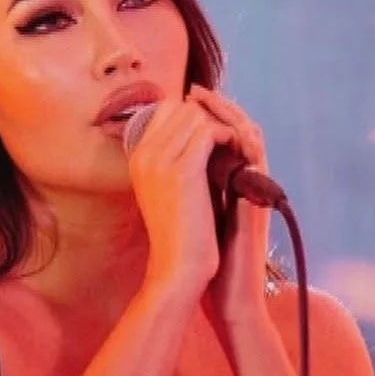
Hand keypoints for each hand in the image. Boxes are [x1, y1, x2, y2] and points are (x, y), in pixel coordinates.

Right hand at [126, 95, 238, 298]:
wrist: (178, 267)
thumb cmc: (181, 232)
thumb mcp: (169, 188)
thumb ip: (176, 158)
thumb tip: (202, 129)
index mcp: (137, 157)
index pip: (167, 109)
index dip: (195, 116)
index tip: (215, 135)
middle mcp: (144, 154)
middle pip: (182, 107)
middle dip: (211, 119)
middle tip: (230, 142)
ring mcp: (160, 160)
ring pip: (196, 115)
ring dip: (221, 128)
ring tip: (234, 150)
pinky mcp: (183, 171)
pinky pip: (209, 132)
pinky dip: (228, 138)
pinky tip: (236, 157)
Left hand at [186, 84, 275, 331]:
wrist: (226, 297)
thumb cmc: (206, 265)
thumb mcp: (189, 219)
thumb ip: (186, 193)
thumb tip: (163, 175)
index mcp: (228, 186)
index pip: (220, 139)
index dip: (203, 117)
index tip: (179, 101)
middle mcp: (244, 184)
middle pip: (238, 130)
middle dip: (216, 106)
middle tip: (195, 88)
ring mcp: (255, 191)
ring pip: (252, 136)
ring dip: (230, 112)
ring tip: (208, 97)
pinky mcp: (260, 199)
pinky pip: (257, 156)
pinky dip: (243, 135)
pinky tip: (224, 123)